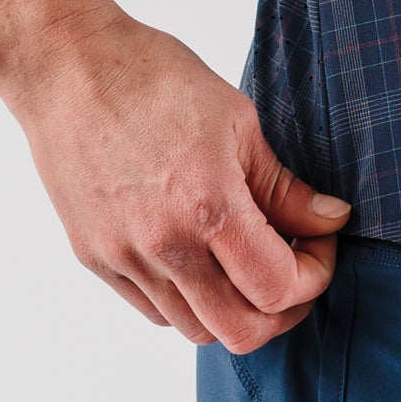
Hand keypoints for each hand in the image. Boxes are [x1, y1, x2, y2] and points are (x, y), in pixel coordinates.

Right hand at [1, 10, 350, 353]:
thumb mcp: (238, 121)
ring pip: (195, 329)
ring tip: (252, 257)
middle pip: (240, 332)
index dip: (315, 274)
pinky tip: (205, 255)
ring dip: (236, 306)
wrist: (69, 69)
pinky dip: (191, 300)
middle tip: (299, 265)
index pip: (278, 287)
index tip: (322, 241)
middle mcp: (163, 247)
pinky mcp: (96, 259)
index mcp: (207, 207)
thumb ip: (283, 186)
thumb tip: (331, 220)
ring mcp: (124, 259)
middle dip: (284, 308)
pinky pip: (154, 309)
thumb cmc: (154, 79)